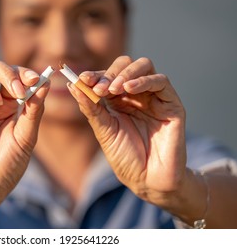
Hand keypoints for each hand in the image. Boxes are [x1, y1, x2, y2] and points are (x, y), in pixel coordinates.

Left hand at [68, 56, 186, 204]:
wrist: (147, 179)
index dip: (95, 75)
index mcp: (119, 100)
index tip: (81, 78)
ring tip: (112, 89)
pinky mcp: (172, 104)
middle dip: (109, 73)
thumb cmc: (125, 157)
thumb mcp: (103, 130)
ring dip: (125, 74)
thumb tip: (72, 85)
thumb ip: (90, 108)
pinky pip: (161, 81)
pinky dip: (144, 81)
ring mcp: (155, 97)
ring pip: (144, 66)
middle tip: (98, 87)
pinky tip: (128, 89)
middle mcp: (137, 95)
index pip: (107, 76)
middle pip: (126, 65)